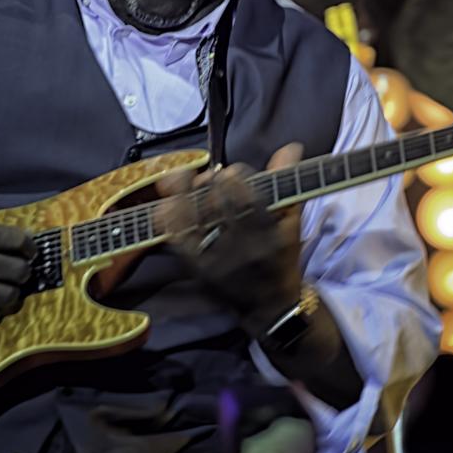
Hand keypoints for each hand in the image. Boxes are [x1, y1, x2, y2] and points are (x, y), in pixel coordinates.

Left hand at [156, 142, 305, 331]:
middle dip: (209, 184)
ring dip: (184, 196)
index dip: (234, 178)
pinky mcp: (200, 271)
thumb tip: (290, 147)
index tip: (229, 172)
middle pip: (218, 205)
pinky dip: (169, 221)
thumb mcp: (290, 222)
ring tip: (180, 184)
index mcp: (269, 235)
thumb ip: (286, 184)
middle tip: (206, 178)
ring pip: (195, 221)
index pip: (249, 197)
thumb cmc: (280, 257)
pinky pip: (179, 242)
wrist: (268, 305)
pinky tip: (163, 207)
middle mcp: (244, 249)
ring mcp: (220, 262)